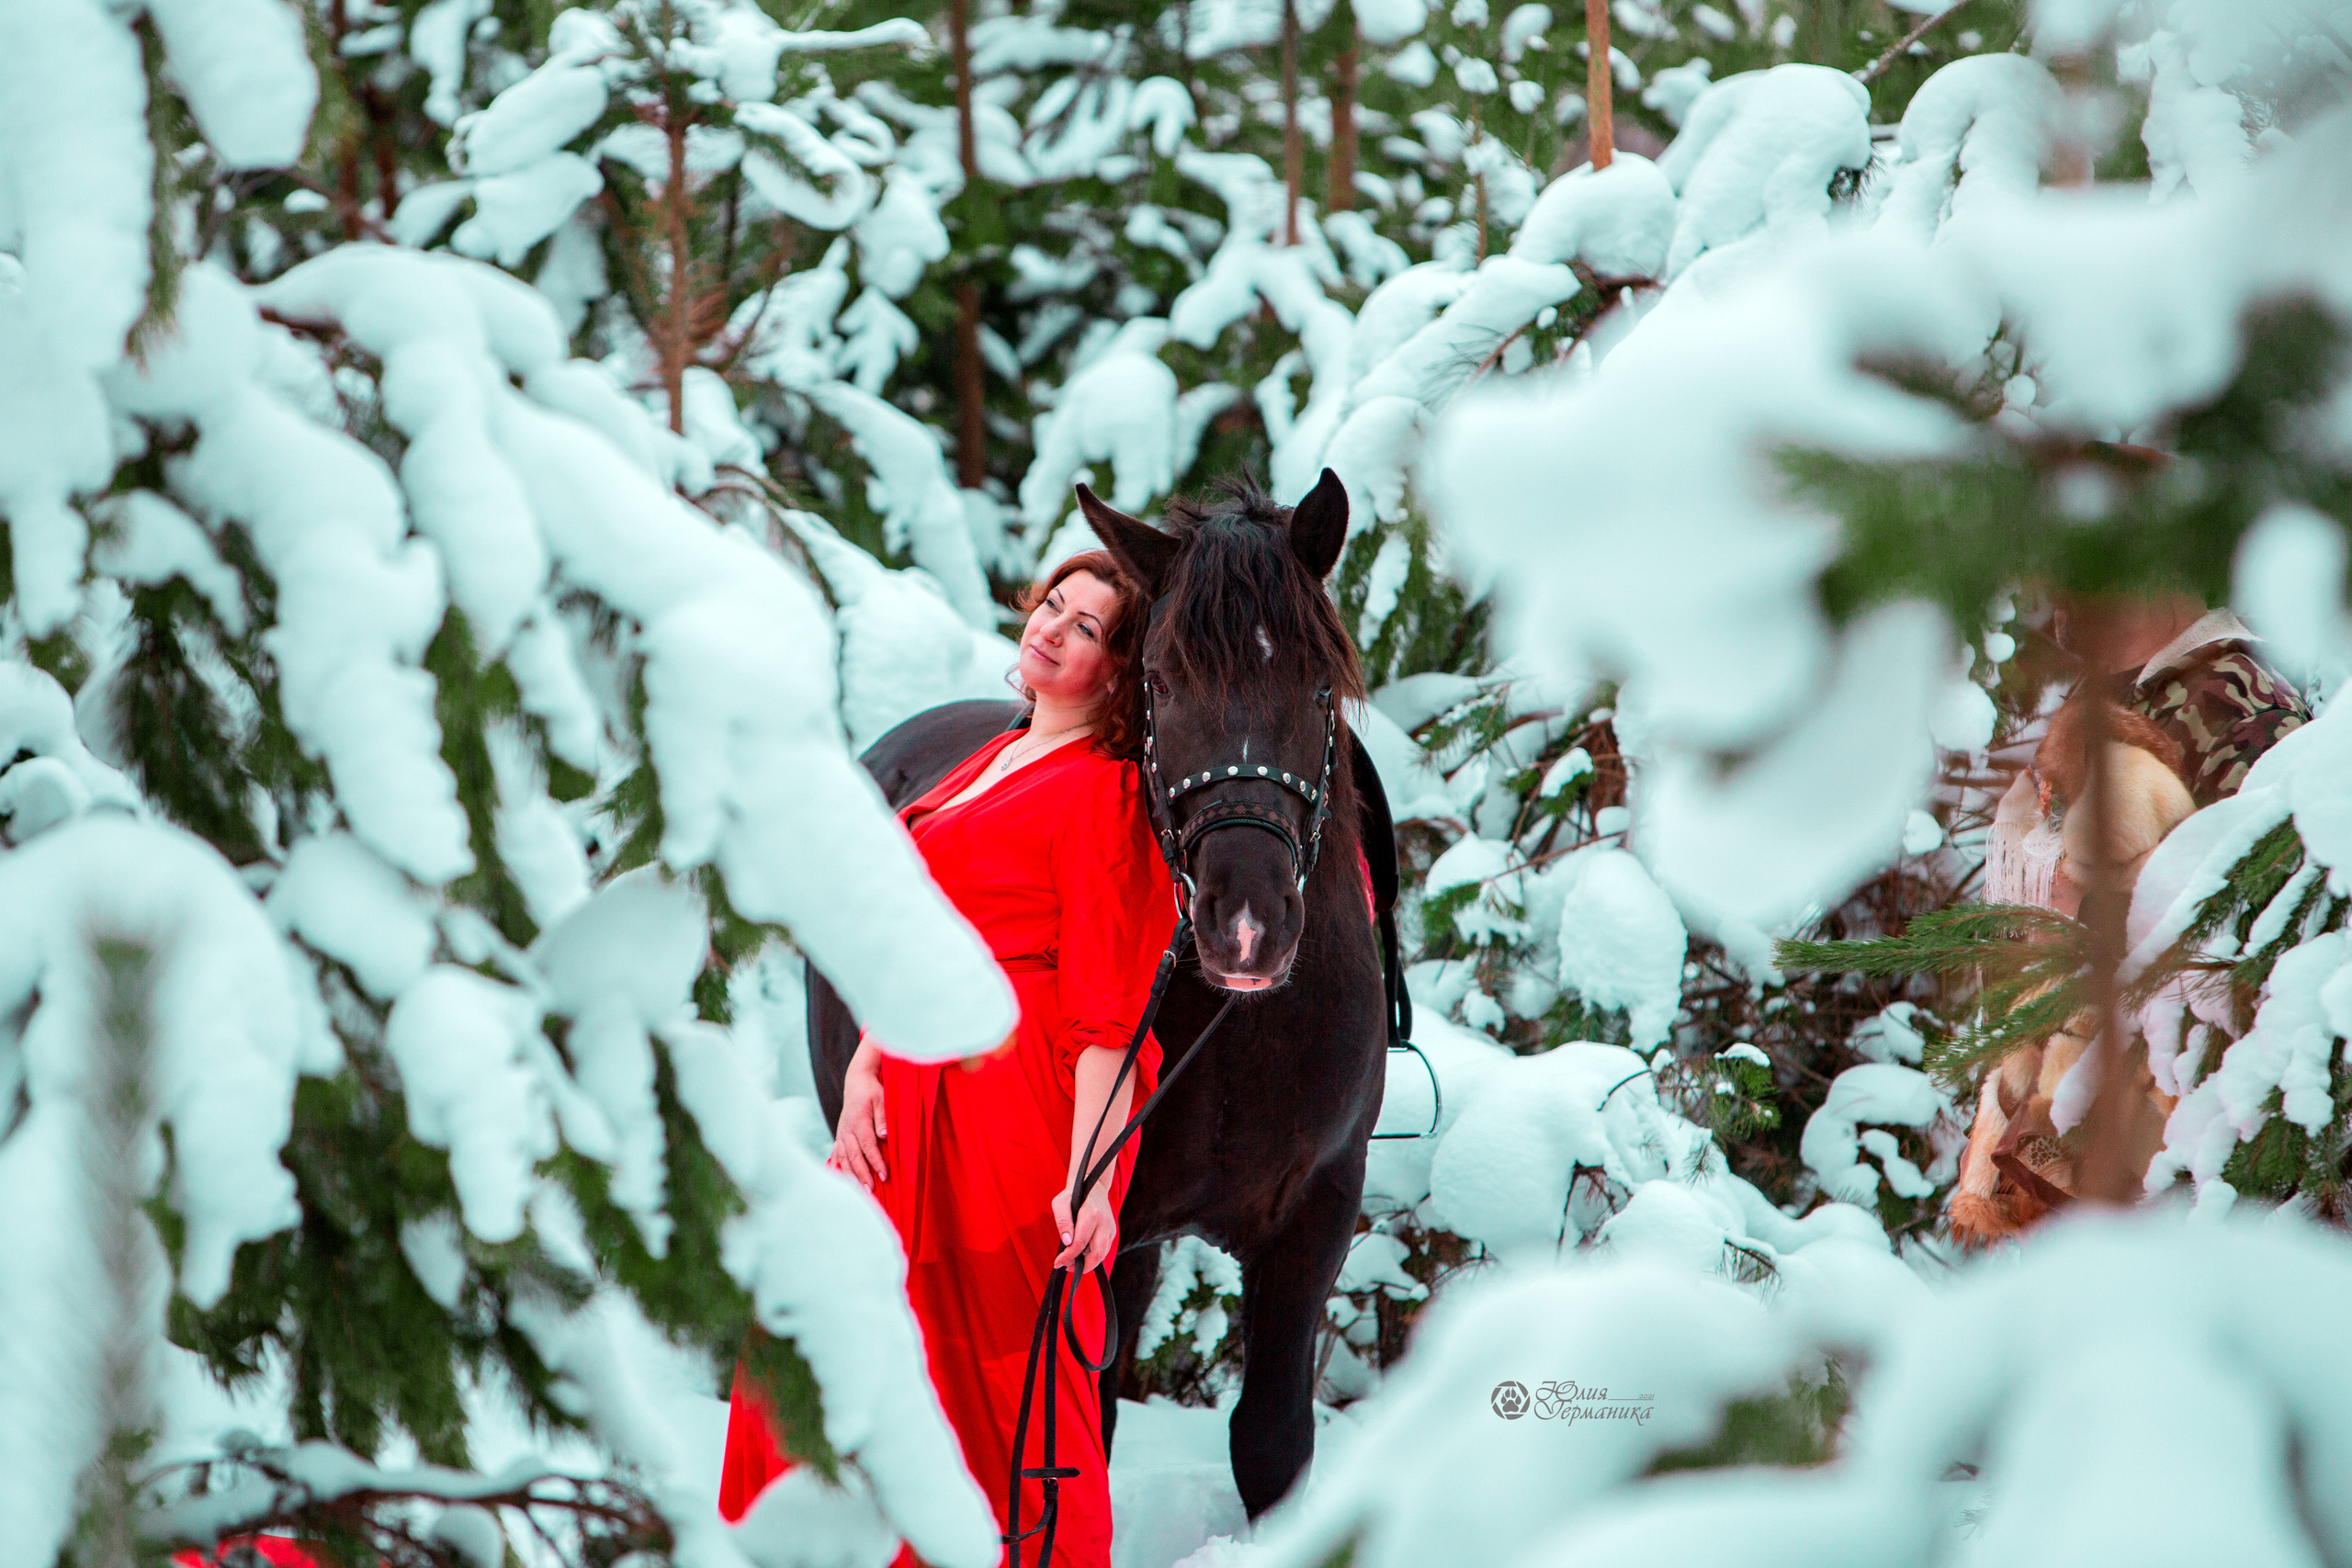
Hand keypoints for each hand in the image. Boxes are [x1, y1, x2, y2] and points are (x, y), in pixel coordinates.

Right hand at [831, 1038, 887, 1190]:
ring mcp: (842, 1133)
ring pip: (844, 1158)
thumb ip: (882, 1118)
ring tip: (860, 1191)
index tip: (884, 1175)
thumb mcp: (882, 1099)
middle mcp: (847, 1129)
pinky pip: (837, 1154)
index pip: (867, 1146)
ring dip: (851, 1175)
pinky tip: (842, 1181)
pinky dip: (839, 1168)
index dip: (875, 1162)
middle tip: (871, 1190)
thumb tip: (884, 1135)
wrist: (857, 1082)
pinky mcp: (840, 1135)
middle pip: (854, 1156)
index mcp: (859, 1121)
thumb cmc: (873, 1091)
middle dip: (863, 1175)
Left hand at [1051, 1178, 1117, 1273]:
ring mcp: (1110, 1228)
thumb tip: (1067, 1242)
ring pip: (1102, 1254)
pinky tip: (1080, 1254)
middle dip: (1083, 1266)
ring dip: (1087, 1262)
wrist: (1093, 1188)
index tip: (1057, 1263)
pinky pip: (1103, 1250)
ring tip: (1072, 1261)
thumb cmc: (1073, 1196)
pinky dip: (1092, 1256)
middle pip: (1098, 1253)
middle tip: (1068, 1267)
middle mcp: (1104, 1222)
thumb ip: (1063, 1221)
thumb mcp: (1060, 1203)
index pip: (1081, 1242)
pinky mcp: (1112, 1232)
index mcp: (1091, 1213)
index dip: (1068, 1256)